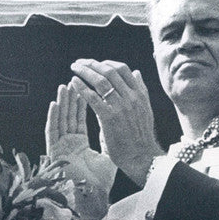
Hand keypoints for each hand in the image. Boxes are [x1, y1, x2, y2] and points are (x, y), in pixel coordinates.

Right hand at [46, 84, 114, 219]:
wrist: (95, 197)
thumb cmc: (100, 180)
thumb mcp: (107, 153)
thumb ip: (110, 134)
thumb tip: (118, 122)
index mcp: (79, 143)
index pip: (80, 117)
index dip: (82, 101)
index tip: (85, 85)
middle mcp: (68, 143)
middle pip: (69, 115)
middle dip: (72, 97)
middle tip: (75, 79)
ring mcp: (61, 147)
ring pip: (60, 120)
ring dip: (63, 102)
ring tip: (65, 86)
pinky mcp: (55, 152)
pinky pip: (53, 131)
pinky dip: (54, 117)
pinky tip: (55, 104)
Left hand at [69, 60, 163, 186]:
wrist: (142, 156)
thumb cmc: (140, 134)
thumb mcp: (144, 108)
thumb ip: (140, 90)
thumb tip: (136, 72)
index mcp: (139, 94)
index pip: (122, 69)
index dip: (106, 63)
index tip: (94, 63)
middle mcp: (131, 98)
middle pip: (109, 72)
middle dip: (91, 64)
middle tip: (79, 62)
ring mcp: (121, 107)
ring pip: (100, 82)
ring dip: (85, 72)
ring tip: (74, 68)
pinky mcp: (110, 118)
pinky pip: (93, 98)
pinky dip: (82, 87)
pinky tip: (73, 82)